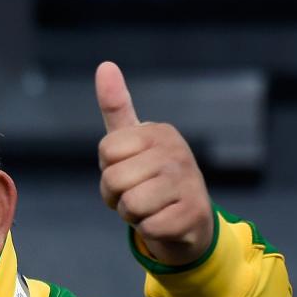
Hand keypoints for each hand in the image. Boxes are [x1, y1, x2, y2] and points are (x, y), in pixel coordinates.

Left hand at [96, 62, 213, 266]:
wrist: (188, 221)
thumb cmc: (151, 179)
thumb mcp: (132, 143)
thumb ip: (116, 107)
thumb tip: (104, 65)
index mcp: (159, 132)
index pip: (106, 151)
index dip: (108, 170)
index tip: (127, 173)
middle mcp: (177, 151)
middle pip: (114, 179)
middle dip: (117, 197)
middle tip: (137, 195)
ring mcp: (188, 182)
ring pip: (130, 205)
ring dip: (132, 215)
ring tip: (151, 208)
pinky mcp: (192, 214)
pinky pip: (147, 227)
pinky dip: (149, 231)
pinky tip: (163, 222)